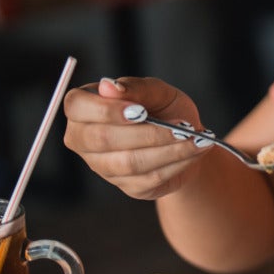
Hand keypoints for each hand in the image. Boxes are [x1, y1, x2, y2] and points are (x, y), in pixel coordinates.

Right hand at [62, 77, 211, 199]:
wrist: (186, 137)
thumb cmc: (163, 108)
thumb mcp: (157, 91)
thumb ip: (136, 87)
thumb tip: (108, 86)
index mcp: (84, 108)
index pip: (77, 107)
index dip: (106, 110)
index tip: (140, 110)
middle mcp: (84, 140)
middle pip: (102, 139)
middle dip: (147, 133)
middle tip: (181, 126)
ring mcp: (104, 167)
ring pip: (128, 162)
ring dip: (168, 150)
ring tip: (196, 139)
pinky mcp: (129, 186)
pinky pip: (149, 178)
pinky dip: (178, 163)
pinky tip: (195, 151)